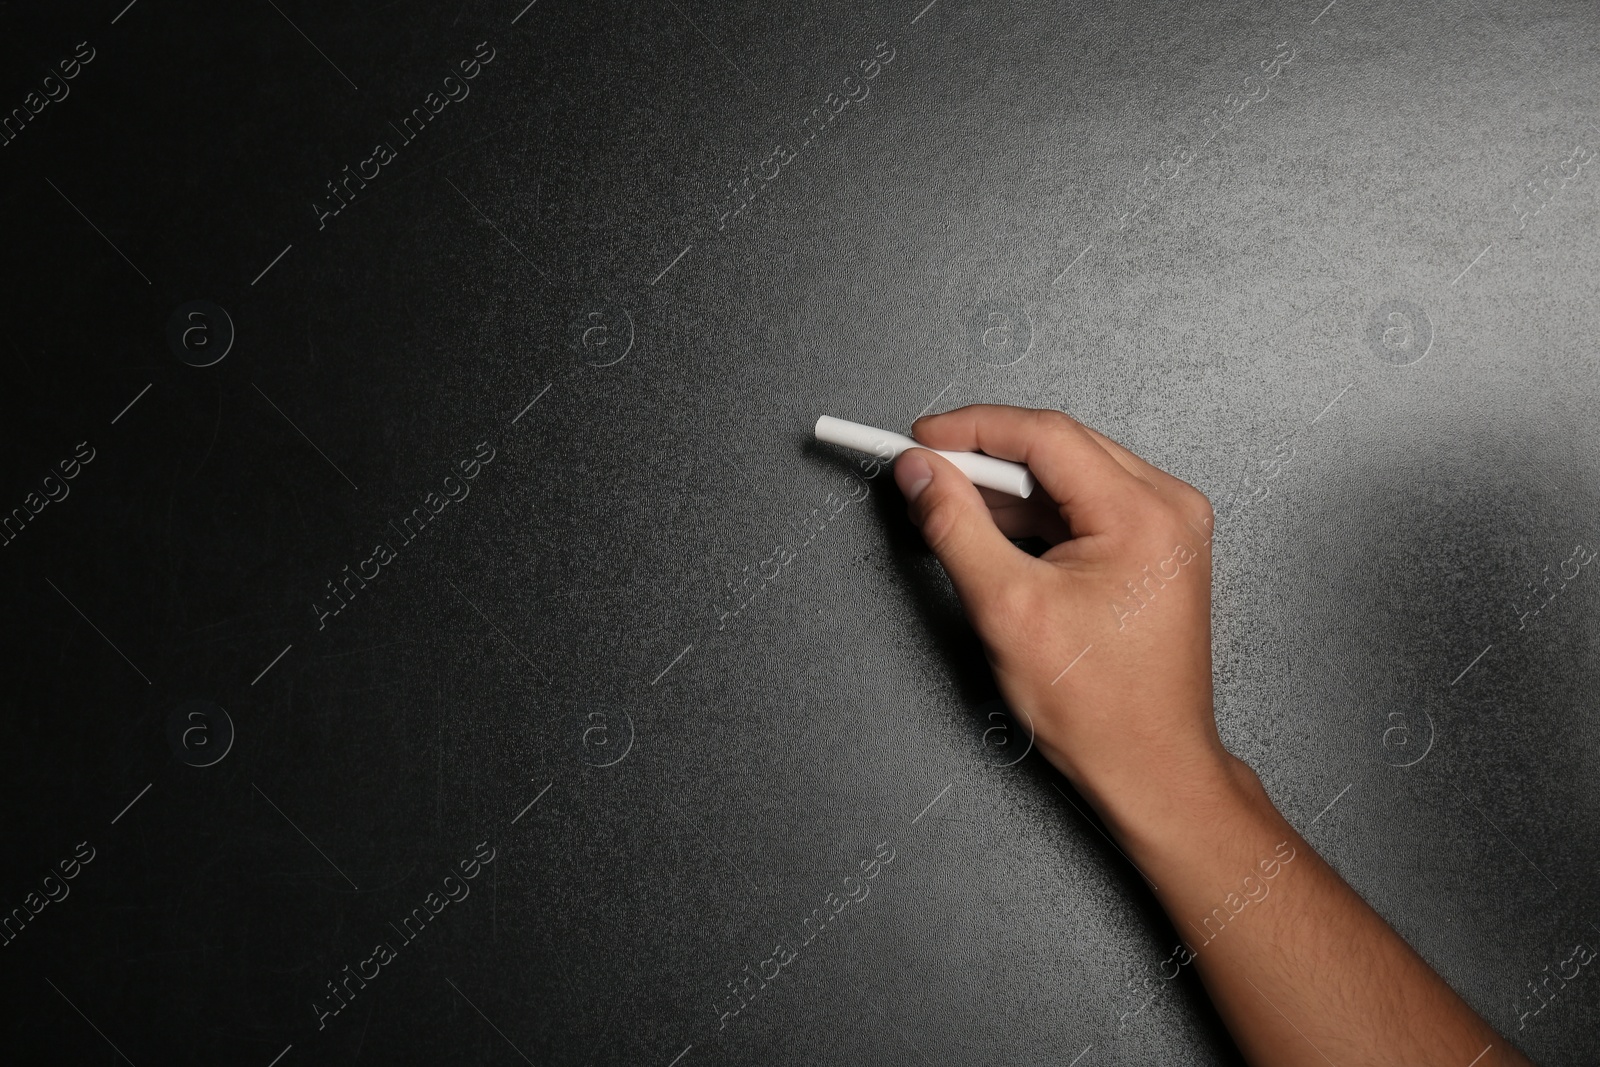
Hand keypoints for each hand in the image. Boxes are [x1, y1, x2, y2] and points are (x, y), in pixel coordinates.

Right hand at [892, 404, 1245, 840]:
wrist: (1151, 766)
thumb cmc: (1100, 707)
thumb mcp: (1006, 608)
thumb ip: (955, 526)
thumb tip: (921, 473)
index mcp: (1144, 514)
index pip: (1044, 436)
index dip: (972, 429)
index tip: (920, 439)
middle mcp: (1168, 508)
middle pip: (1058, 448)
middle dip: (985, 459)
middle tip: (926, 475)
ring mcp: (1168, 527)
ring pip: (1068, 475)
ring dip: (1008, 490)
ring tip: (953, 513)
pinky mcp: (1155, 547)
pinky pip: (1085, 505)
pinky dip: (1036, 515)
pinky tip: (995, 536)